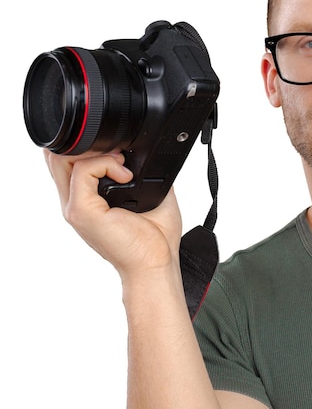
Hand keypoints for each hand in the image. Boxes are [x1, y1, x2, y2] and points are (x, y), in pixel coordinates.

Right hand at [44, 150, 182, 280]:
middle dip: (88, 145)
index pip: (67, 164)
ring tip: (123, 165)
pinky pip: (82, 171)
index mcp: (87, 201)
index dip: (85, 148)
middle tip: (119, 155)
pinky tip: (126, 177)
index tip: (118, 153)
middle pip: (59, 158)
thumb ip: (144, 173)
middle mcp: (75, 203)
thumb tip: (152, 156)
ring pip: (63, 160)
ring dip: (97, 152)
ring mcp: (75, 208)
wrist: (155, 263)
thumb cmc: (155, 239)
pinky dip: (105, 164)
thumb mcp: (152, 196)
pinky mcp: (82, 211)